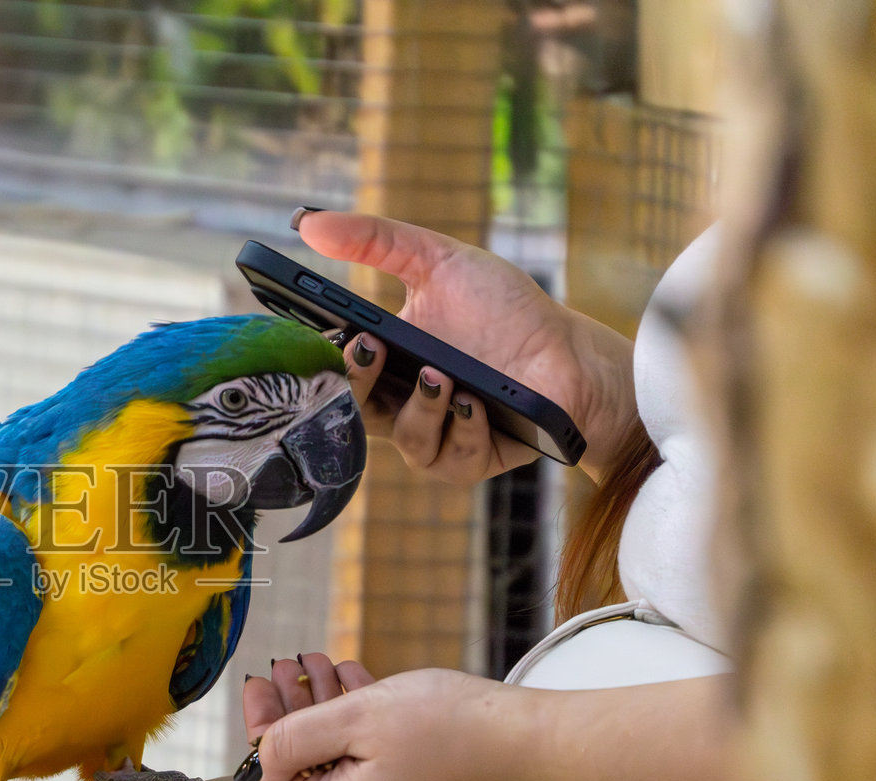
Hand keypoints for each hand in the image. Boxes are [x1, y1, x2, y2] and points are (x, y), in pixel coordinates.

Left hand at [241, 655, 549, 780]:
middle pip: (308, 763)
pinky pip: (375, 759)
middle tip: (288, 665)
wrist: (538, 746)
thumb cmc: (455, 730)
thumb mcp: (358, 717)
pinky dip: (362, 720)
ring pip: (343, 755)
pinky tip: (358, 683)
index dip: (260, 723)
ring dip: (327, 706)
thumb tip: (257, 756)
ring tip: (319, 663)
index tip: (258, 682)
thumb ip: (296, 737)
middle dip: (294, 708)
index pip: (275, 774)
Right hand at [296, 211, 639, 484]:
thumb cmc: (503, 309)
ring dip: (420, 407)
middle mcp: (399, 405)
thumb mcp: (436, 261)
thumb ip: (374, 239)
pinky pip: (451, 458)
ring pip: (404, 438)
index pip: (334, 369)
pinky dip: (463, 429)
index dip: (321, 359)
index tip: (326, 331)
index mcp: (381, 364)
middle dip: (358, 381)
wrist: (569, 351)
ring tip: (439, 375)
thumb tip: (306, 222)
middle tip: (370, 347)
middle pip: (354, 411)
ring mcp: (433, 438)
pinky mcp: (469, 462)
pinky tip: (476, 402)